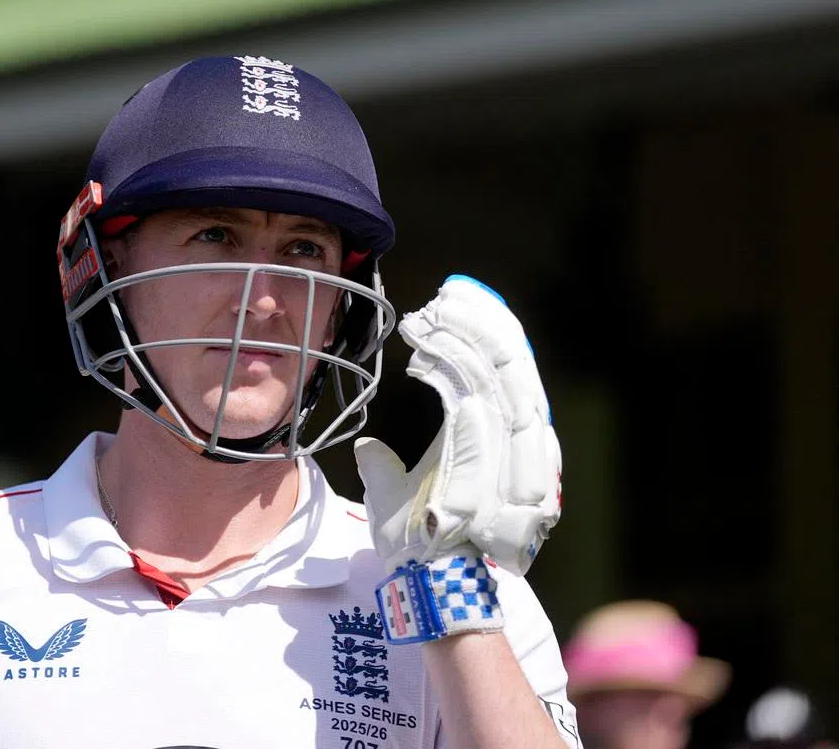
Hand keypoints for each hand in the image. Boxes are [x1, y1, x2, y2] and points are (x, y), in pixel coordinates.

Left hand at [355, 275, 560, 575]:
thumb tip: (367, 447)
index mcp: (488, 439)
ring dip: (468, 337)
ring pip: (499, 373)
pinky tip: (434, 344)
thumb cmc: (418, 539)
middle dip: (479, 323)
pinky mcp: (494, 455)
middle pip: (507, 362)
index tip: (452, 307)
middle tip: (450, 295)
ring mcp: (505, 446)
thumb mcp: (396, 493)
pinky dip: (461, 367)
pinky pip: (482, 399)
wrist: (431, 578)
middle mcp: (507, 438)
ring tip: (440, 310)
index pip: (498, 371)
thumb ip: (384, 467)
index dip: (482, 335)